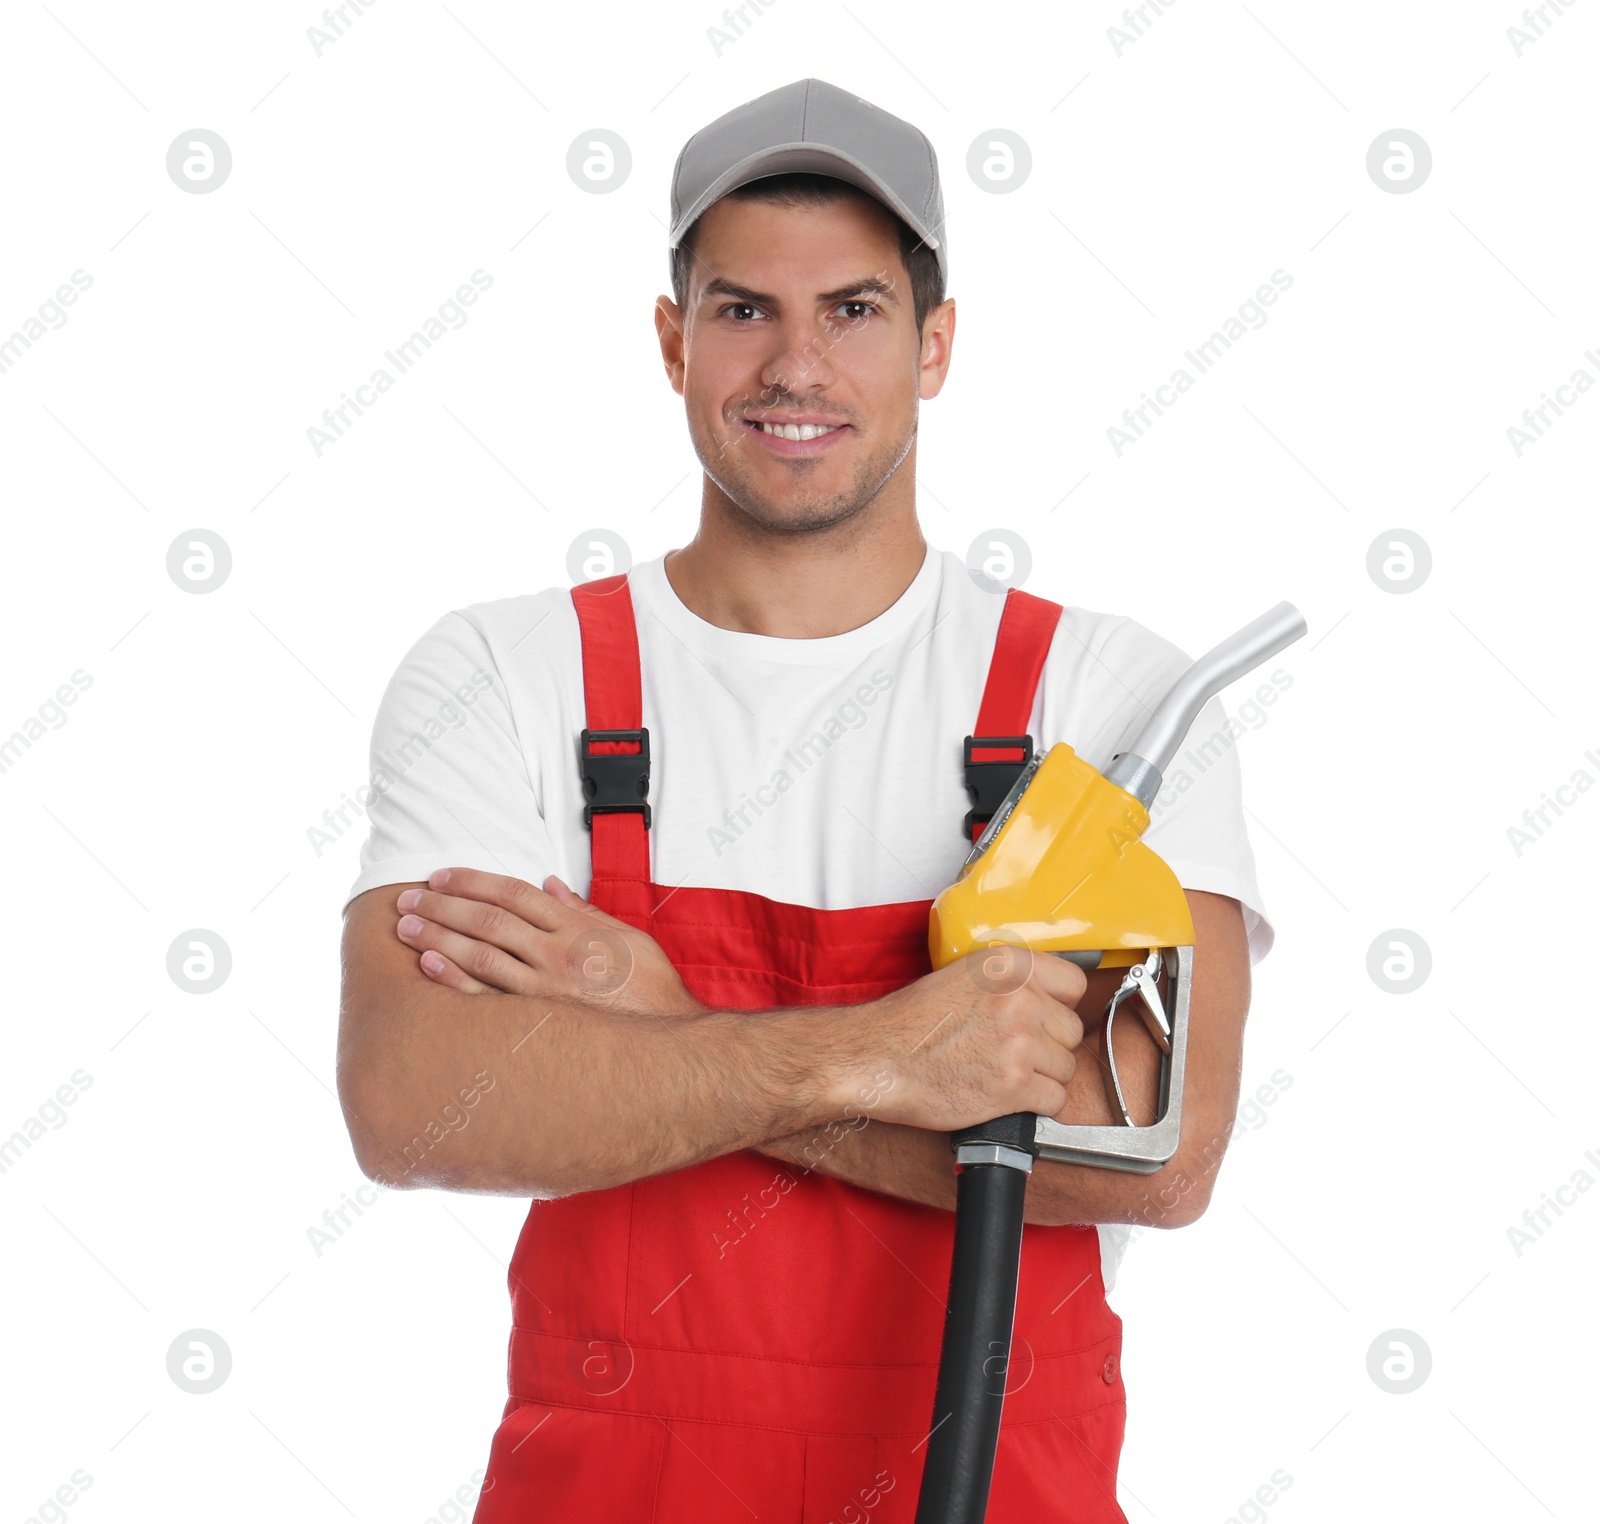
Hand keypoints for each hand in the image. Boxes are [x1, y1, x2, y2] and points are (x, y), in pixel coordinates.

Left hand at [394, 867, 707, 1016]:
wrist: (669, 1049)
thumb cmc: (653, 994)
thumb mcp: (630, 939)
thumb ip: (586, 911)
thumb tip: (550, 884)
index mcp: (577, 930)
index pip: (515, 894)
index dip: (474, 880)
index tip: (442, 875)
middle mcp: (557, 956)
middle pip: (488, 920)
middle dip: (443, 905)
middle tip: (408, 898)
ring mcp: (545, 992)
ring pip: (480, 955)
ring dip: (437, 937)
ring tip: (405, 926)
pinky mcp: (538, 1026)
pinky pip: (487, 1000)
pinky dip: (455, 981)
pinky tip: (427, 967)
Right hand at [832, 946, 1086, 1133]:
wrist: (877, 1058)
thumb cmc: (910, 1022)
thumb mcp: (960, 977)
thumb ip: (1006, 982)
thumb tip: (1044, 998)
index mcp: (1007, 965)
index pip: (1074, 983)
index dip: (1060, 1005)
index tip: (1047, 1018)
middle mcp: (1020, 999)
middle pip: (1071, 1030)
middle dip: (1050, 1046)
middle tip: (1018, 1054)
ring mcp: (1019, 1043)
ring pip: (1066, 1068)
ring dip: (1043, 1077)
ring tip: (1008, 1076)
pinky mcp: (1014, 1085)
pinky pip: (1055, 1100)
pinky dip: (1036, 1105)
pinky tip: (1010, 1098)